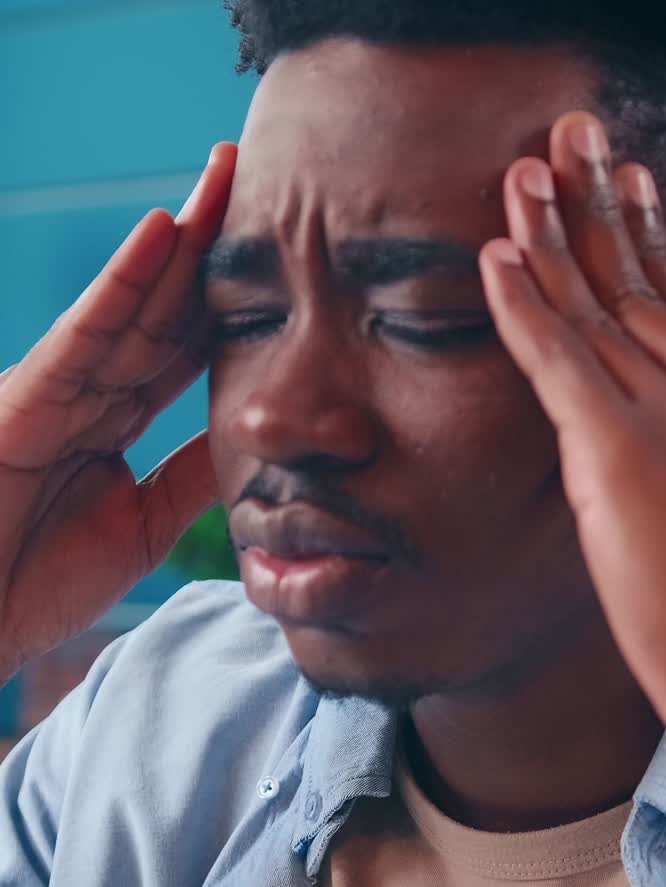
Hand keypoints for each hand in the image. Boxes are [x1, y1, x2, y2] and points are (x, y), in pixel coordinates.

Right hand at [0, 141, 236, 683]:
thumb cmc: (36, 580)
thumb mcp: (142, 525)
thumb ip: (189, 476)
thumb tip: (252, 440)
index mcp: (113, 420)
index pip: (183, 346)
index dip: (232, 300)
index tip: (287, 257)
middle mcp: (87, 391)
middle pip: (163, 307)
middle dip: (213, 246)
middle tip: (266, 179)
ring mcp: (56, 388)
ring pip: (132, 304)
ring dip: (181, 239)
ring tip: (228, 175)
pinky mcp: (26, 398)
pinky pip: (85, 333)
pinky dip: (124, 283)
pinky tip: (164, 230)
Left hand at [478, 110, 665, 763]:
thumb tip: (641, 432)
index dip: (644, 232)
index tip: (623, 177)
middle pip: (636, 277)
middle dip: (598, 203)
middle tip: (570, 133)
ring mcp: (663, 413)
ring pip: (595, 303)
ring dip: (553, 232)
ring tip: (522, 169)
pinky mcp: (618, 450)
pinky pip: (559, 361)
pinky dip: (523, 306)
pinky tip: (494, 256)